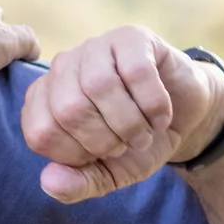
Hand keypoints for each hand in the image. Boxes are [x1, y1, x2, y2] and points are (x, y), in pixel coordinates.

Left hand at [20, 26, 223, 202]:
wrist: (182, 118)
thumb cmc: (135, 143)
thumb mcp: (106, 174)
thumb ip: (76, 185)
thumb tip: (49, 182)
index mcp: (43, 101)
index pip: (41, 134)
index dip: (76, 156)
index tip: (100, 155)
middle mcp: (62, 68)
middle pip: (69, 109)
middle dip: (105, 140)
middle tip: (127, 144)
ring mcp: (95, 47)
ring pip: (100, 85)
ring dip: (130, 123)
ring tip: (144, 133)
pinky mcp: (131, 37)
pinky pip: (136, 71)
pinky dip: (154, 104)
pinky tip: (161, 116)